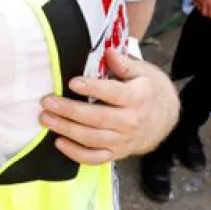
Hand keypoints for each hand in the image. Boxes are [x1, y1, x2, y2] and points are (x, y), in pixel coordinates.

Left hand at [39, 49, 180, 163]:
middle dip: (69, 111)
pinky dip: (76, 154)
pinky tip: (59, 142)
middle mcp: (131, 121)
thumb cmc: (146, 90)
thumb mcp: (141, 72)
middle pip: (97, 118)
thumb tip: (108, 51)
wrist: (164, 117)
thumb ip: (123, 63)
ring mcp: (124, 140)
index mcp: (137, 98)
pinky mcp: (117, 154)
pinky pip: (95, 158)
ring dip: (66, 130)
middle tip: (47, 102)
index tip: (72, 83)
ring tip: (46, 118)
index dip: (92, 88)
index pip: (113, 94)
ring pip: (92, 139)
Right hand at [194, 0, 210, 18]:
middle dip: (207, 13)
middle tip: (209, 10)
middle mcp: (204, 5)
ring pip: (199, 9)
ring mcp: (198, 1)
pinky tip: (200, 0)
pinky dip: (197, 3)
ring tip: (205, 4)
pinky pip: (195, 3)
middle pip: (204, 13)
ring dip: (202, 8)